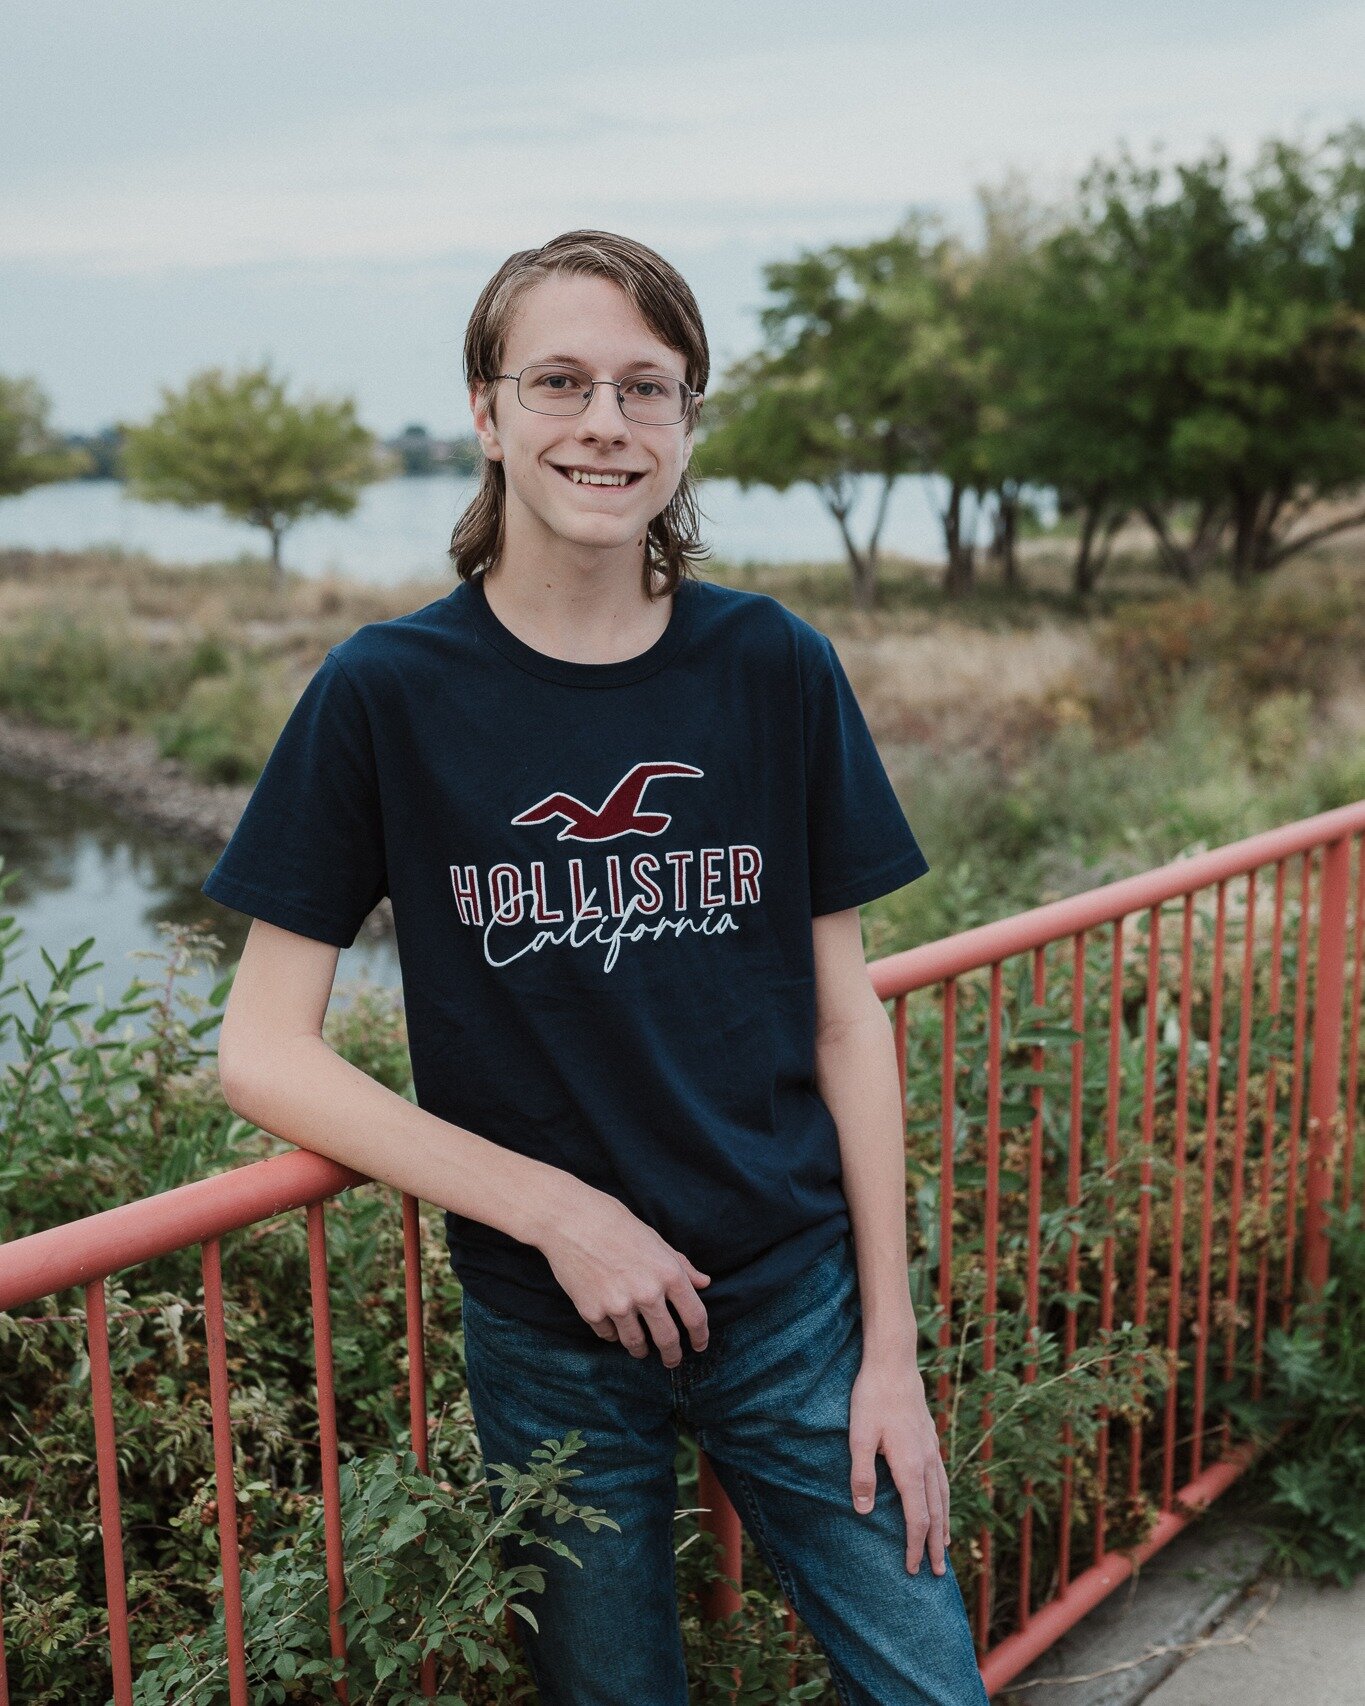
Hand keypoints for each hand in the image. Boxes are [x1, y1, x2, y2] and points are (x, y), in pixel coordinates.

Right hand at [538, 1183, 710, 1365]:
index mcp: (668, 1273)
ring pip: (636, 1343)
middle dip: (672, 1355)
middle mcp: (647, 1293)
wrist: (570, 1220)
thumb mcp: (655, 1240)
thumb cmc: (616, 1224)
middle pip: (668, 1339)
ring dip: (640, 1349)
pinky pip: (608, 1335)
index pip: (694, 1316)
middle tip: (672, 1361)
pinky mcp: (592, 1311)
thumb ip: (680, 1265)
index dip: (700, 1336)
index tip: (699, 1345)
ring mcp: (618, 1305)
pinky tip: (613, 1326)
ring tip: (641, 1348)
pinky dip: (612, 1333)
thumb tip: (704, 1283)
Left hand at [848, 1348, 949, 1575]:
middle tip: (936, 1572)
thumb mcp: (859, 1436)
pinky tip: (939, 1502)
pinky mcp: (930, 1439)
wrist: (894, 1363)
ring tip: (945, 1546)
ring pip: (943, 1496)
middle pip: (937, 1513)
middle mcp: (927, 1462)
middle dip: (935, 1544)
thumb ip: (861, 1474)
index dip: (915, 1546)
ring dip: (944, 1524)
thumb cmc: (872, 1398)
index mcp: (910, 1466)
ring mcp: (932, 1450)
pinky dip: (943, 1499)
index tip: (911, 1568)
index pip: (918, 1518)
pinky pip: (941, 1479)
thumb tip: (863, 1511)